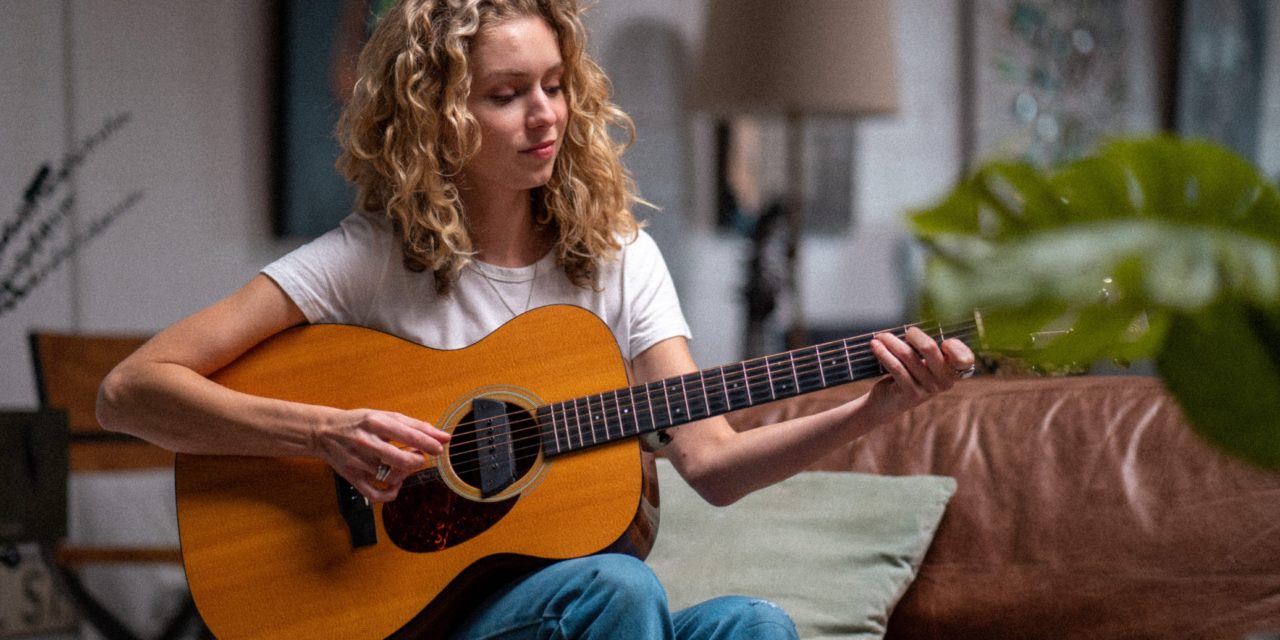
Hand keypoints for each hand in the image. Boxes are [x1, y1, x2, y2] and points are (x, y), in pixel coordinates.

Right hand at [314, 409, 450, 501]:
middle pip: (401, 460)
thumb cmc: (359, 423)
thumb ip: (415, 426)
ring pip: (390, 477)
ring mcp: (358, 462)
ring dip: (405, 474)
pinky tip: (395, 484)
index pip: (409, 435)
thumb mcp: (385, 416)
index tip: (439, 448)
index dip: (428, 444)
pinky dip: (391, 493)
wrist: (324, 432)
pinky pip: (376, 494)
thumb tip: (444, 436)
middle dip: (417, 461)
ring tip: (404, 465)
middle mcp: (366, 442)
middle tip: (418, 457)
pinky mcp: (352, 477)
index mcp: (376, 423)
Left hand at [867, 327, 974, 417]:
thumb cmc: (907, 375)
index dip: (957, 347)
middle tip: (905, 331)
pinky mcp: (910, 393)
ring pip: (908, 356)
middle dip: (914, 335)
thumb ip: (928, 348)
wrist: (887, 404)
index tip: (944, 341)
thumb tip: (916, 327)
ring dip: (891, 342)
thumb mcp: (923, 363)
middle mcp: (944, 382)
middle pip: (930, 349)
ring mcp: (927, 389)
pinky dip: (884, 353)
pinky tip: (875, 345)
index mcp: (953, 372)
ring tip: (880, 336)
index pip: (964, 359)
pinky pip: (896, 367)